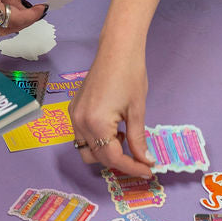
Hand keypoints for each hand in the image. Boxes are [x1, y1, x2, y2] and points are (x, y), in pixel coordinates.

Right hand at [70, 52, 155, 177]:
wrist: (116, 49)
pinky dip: (97, 140)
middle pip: (97, 157)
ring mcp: (74, 115)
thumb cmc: (130, 75)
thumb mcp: (137, 111)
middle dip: (119, 162)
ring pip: (85, 149)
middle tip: (140, 160)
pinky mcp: (73, 108)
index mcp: (96, 124)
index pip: (113, 157)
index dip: (132, 167)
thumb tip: (145, 160)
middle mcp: (80, 122)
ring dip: (104, 152)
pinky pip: (82, 135)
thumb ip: (138, 140)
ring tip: (123, 139)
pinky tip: (112, 129)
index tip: (148, 171)